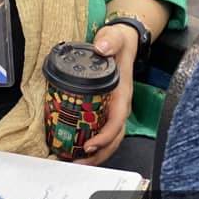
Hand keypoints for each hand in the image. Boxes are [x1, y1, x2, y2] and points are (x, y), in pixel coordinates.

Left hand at [80, 24, 137, 165]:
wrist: (124, 40)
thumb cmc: (120, 42)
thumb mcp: (115, 37)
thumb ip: (109, 40)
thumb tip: (102, 48)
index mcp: (122, 94)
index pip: (117, 121)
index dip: (105, 137)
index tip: (90, 146)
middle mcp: (119, 105)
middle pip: (114, 138)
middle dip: (99, 154)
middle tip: (77, 162)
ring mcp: (113, 108)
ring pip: (108, 137)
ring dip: (95, 153)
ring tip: (74, 161)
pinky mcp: (106, 107)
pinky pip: (101, 128)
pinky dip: (92, 141)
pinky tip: (77, 146)